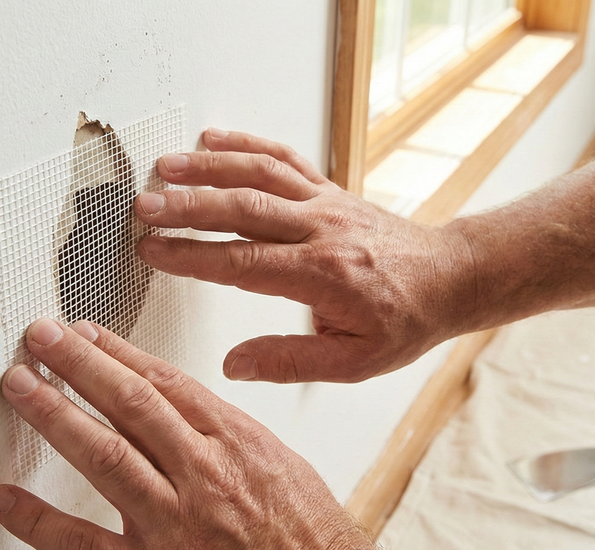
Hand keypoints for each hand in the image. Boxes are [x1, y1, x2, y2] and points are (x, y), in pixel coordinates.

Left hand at [0, 319, 391, 549]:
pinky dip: (37, 521)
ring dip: (54, 414)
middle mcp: (205, 477)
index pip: (164, 381)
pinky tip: (6, 500)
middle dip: (77, 363)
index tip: (85, 333)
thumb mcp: (279, 466)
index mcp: (238, 444)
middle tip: (40, 337)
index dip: (116, 352)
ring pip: (103, 455)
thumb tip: (177, 404)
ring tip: (20, 386)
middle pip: (129, 403)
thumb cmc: (315, 546)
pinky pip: (83, 545)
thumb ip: (225, 434)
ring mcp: (176, 528)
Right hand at [134, 129, 472, 382]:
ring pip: (259, 175)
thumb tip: (234, 365)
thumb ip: (289, 361)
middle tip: (144, 207)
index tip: (152, 252)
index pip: (242, 263)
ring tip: (165, 166)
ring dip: (209, 168)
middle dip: (188, 206)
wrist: (449, 278)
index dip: (192, 256)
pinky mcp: (328, 189)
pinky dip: (247, 145)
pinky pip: (284, 159)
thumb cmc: (404, 320)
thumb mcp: (353, 362)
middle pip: (243, 209)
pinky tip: (213, 139)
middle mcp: (321, 229)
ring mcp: (325, 203)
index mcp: (322, 275)